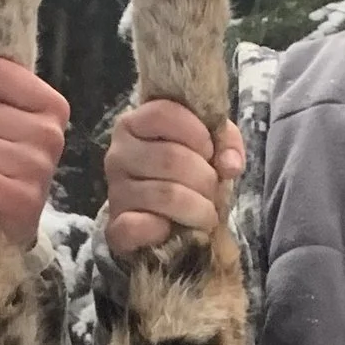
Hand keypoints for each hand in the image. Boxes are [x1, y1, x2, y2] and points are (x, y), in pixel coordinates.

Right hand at [104, 100, 245, 256]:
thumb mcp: (209, 147)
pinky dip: (164, 231)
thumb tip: (230, 165)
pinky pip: (137, 227)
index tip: (210, 152)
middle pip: (171, 158)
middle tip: (214, 191)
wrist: (164, 223)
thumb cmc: (187, 175)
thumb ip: (225, 142)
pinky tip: (174, 230)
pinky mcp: (115, 228)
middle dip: (206, 178)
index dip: (197, 133)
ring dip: (199, 208)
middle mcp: (118, 155)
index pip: (162, 114)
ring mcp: (115, 192)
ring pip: (166, 195)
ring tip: (206, 213)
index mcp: (133, 124)